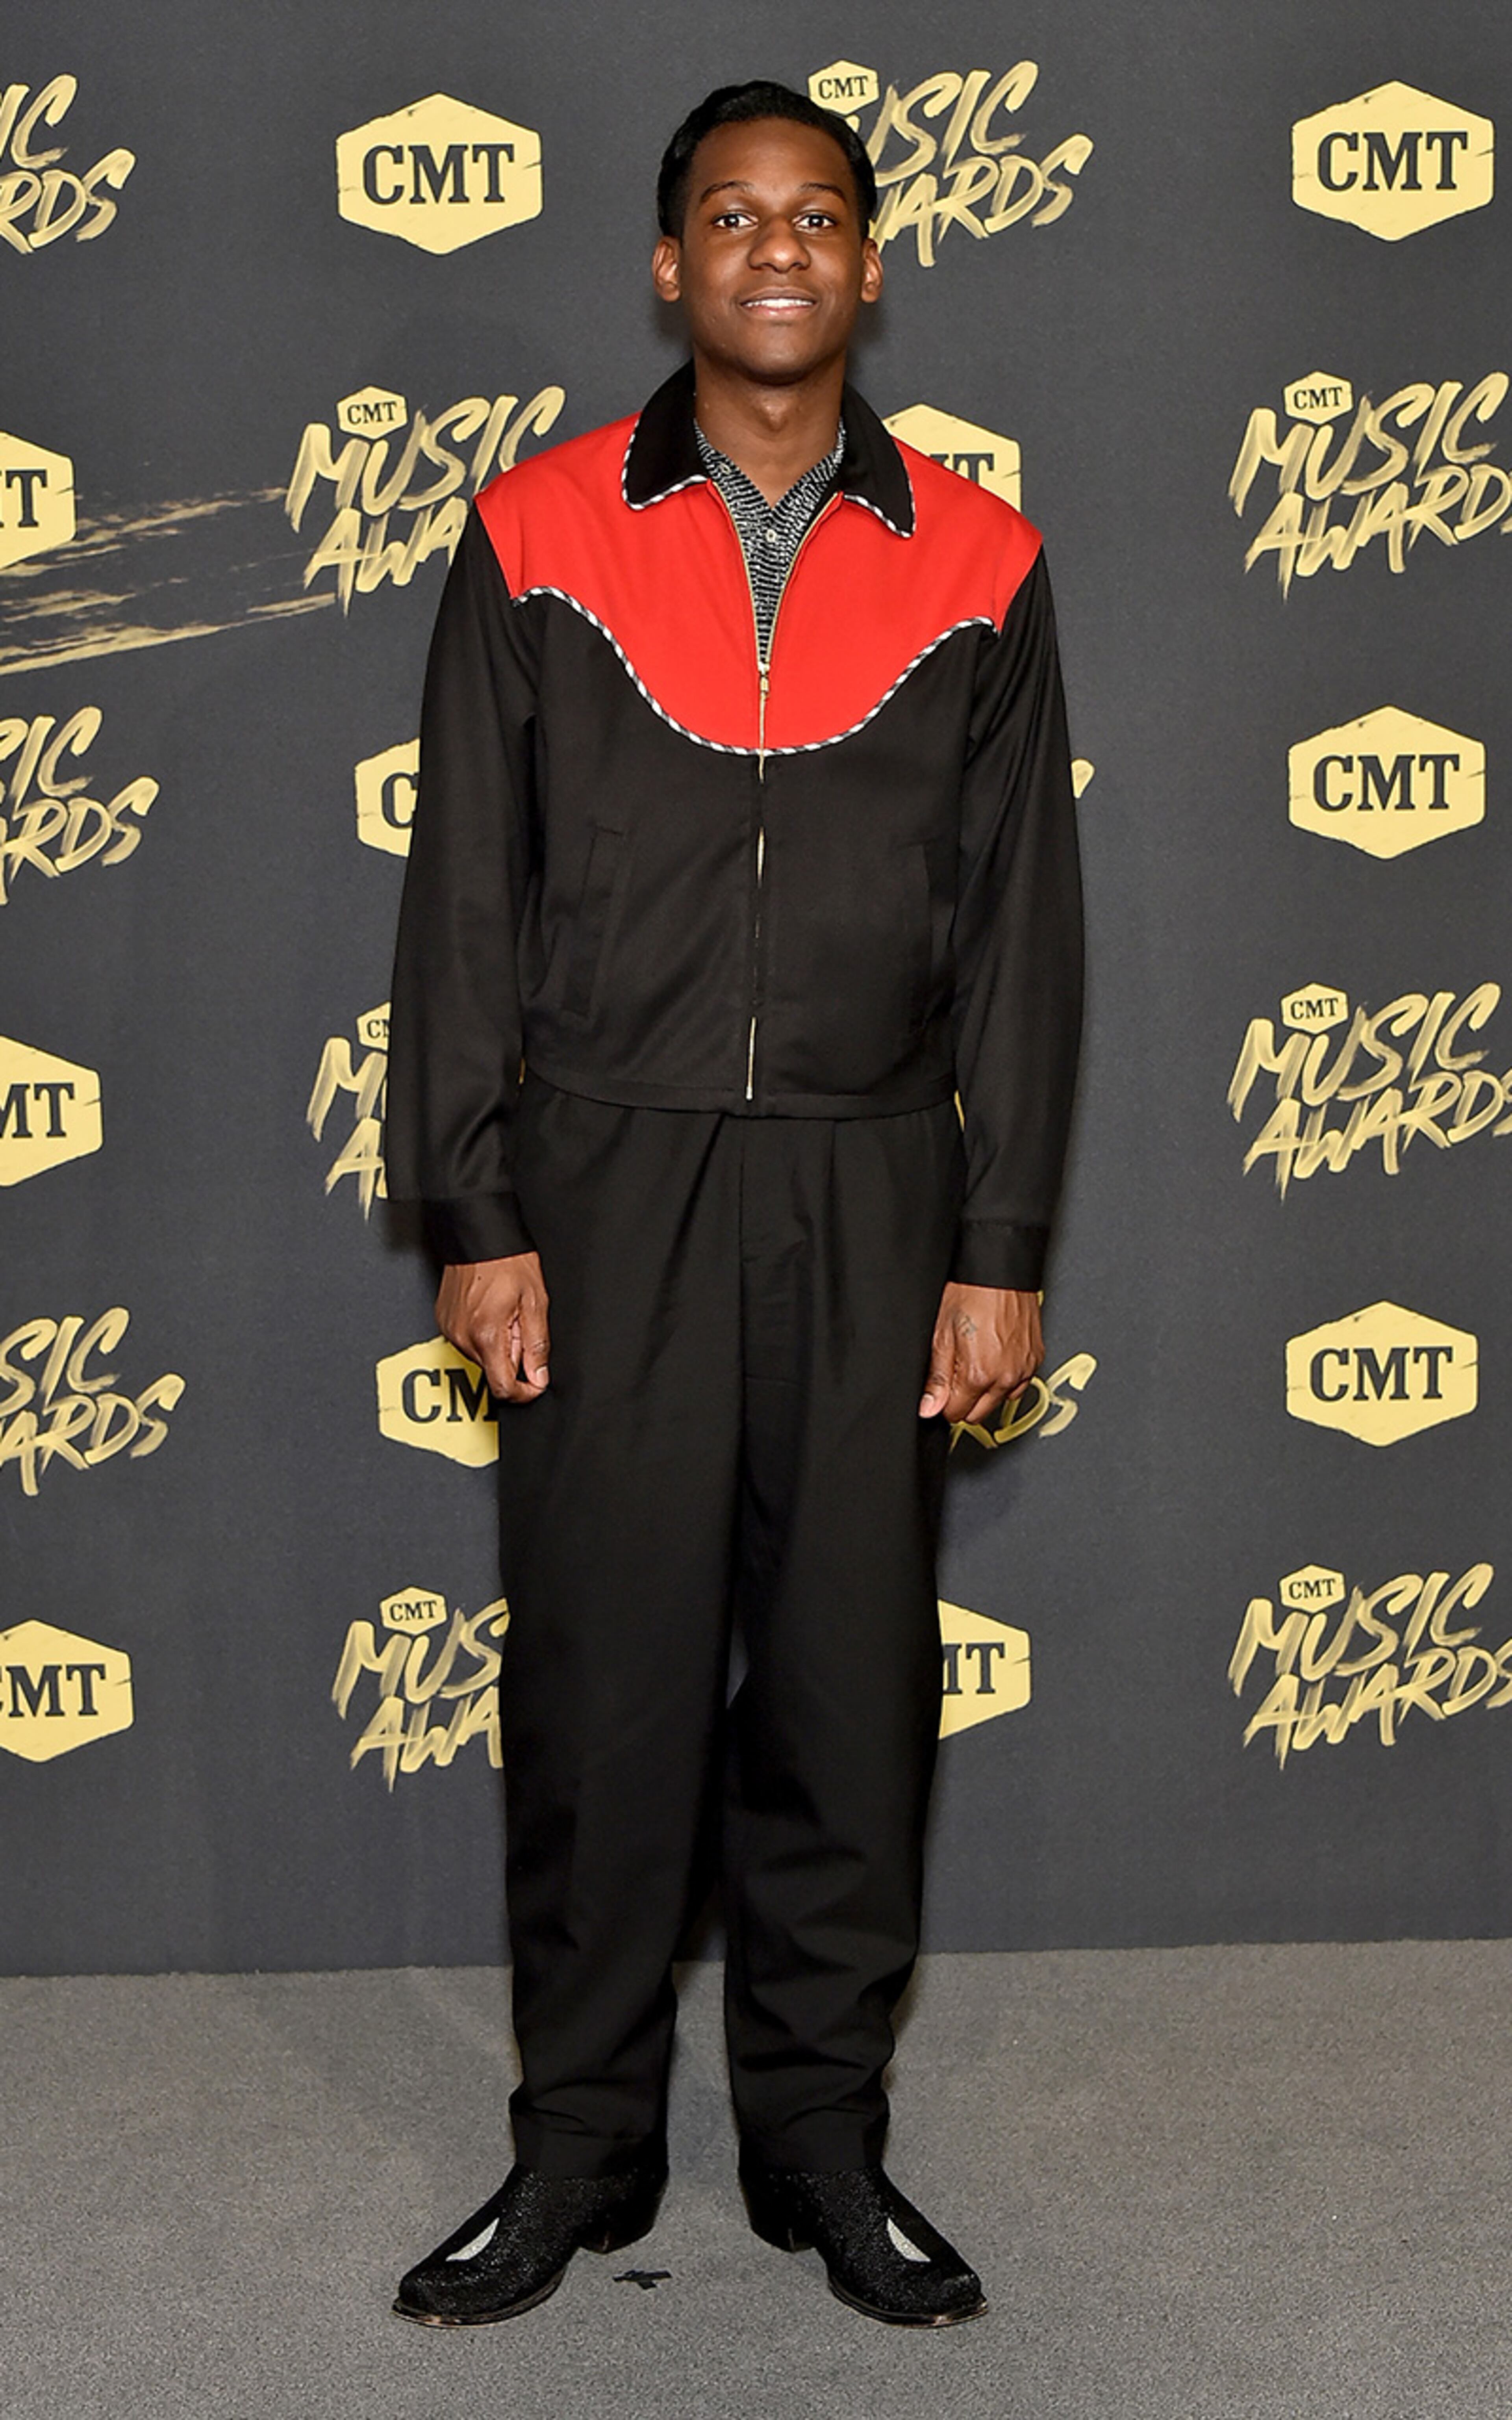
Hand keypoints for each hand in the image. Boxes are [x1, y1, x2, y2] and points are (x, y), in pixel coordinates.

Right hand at [435, 1253, 550, 1403]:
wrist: (479, 1237)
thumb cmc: (506, 1262)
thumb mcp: (535, 1303)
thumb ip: (537, 1345)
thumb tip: (539, 1376)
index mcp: (487, 1335)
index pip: (503, 1387)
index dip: (524, 1391)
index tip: (536, 1384)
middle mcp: (464, 1337)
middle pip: (493, 1371)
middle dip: (513, 1357)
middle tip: (522, 1327)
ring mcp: (451, 1330)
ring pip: (481, 1357)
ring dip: (498, 1345)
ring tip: (506, 1314)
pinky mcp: (445, 1322)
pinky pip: (468, 1341)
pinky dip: (483, 1334)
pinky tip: (491, 1311)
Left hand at [919, 1284, 1041, 1422]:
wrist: (998, 1271)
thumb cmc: (970, 1293)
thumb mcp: (941, 1336)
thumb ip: (937, 1378)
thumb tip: (930, 1407)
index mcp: (979, 1374)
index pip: (956, 1413)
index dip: (944, 1402)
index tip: (942, 1388)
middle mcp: (1006, 1376)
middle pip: (979, 1413)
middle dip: (964, 1399)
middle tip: (957, 1372)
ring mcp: (1024, 1368)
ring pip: (1000, 1400)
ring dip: (986, 1390)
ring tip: (976, 1360)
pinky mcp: (1036, 1358)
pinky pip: (1019, 1383)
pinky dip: (1006, 1377)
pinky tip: (994, 1357)